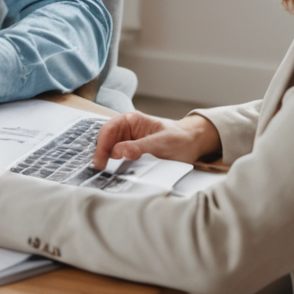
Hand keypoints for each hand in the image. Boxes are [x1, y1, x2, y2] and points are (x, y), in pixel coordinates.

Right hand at [93, 111, 221, 169]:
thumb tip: (117, 151)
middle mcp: (127, 129)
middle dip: (102, 154)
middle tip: (100, 170)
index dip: (102, 146)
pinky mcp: (132, 152)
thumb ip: (139, 147)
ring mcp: (128, 141)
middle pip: (106, 140)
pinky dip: (115, 165)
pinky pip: (119, 158)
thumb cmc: (179, 139)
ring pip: (110, 150)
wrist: (192, 145)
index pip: (109, 130)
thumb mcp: (161, 143)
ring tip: (106, 172)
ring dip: (107, 160)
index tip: (100, 162)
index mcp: (132, 120)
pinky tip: (115, 172)